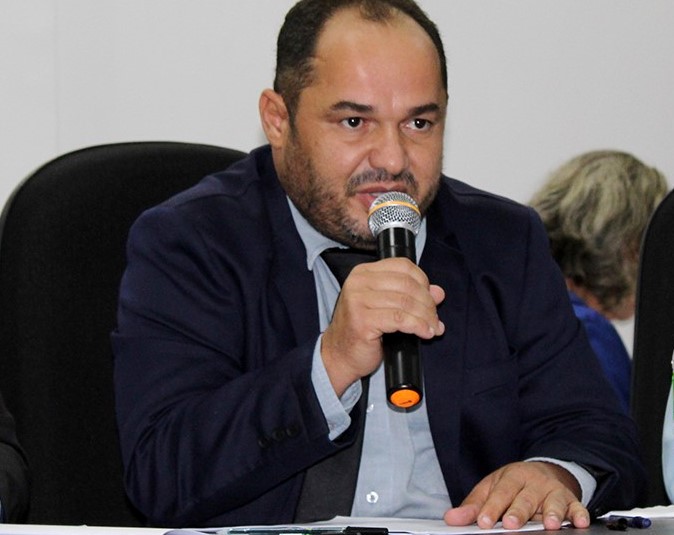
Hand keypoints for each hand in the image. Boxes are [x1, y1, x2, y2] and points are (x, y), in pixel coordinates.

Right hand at [321, 257, 444, 395]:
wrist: (340, 356)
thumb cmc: (362, 330)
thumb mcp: (387, 307)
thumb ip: (411, 296)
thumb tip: (438, 292)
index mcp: (363, 273)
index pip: (403, 266)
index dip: (423, 281)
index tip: (431, 298)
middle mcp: (358, 283)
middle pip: (407, 284)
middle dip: (427, 303)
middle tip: (434, 319)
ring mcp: (358, 301)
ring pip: (406, 302)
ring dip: (425, 317)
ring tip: (432, 328)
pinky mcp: (362, 320)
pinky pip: (400, 319)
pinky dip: (417, 326)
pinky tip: (424, 333)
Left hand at [443, 461, 589, 530]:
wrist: (541, 472)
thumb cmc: (511, 485)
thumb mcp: (491, 489)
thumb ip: (474, 506)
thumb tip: (451, 518)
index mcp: (511, 476)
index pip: (500, 492)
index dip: (492, 507)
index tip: (483, 521)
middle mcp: (533, 482)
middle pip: (525, 497)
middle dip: (518, 511)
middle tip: (511, 524)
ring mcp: (552, 491)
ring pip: (553, 501)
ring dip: (552, 512)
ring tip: (550, 524)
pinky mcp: (570, 500)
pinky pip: (576, 506)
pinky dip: (579, 513)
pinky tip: (579, 521)